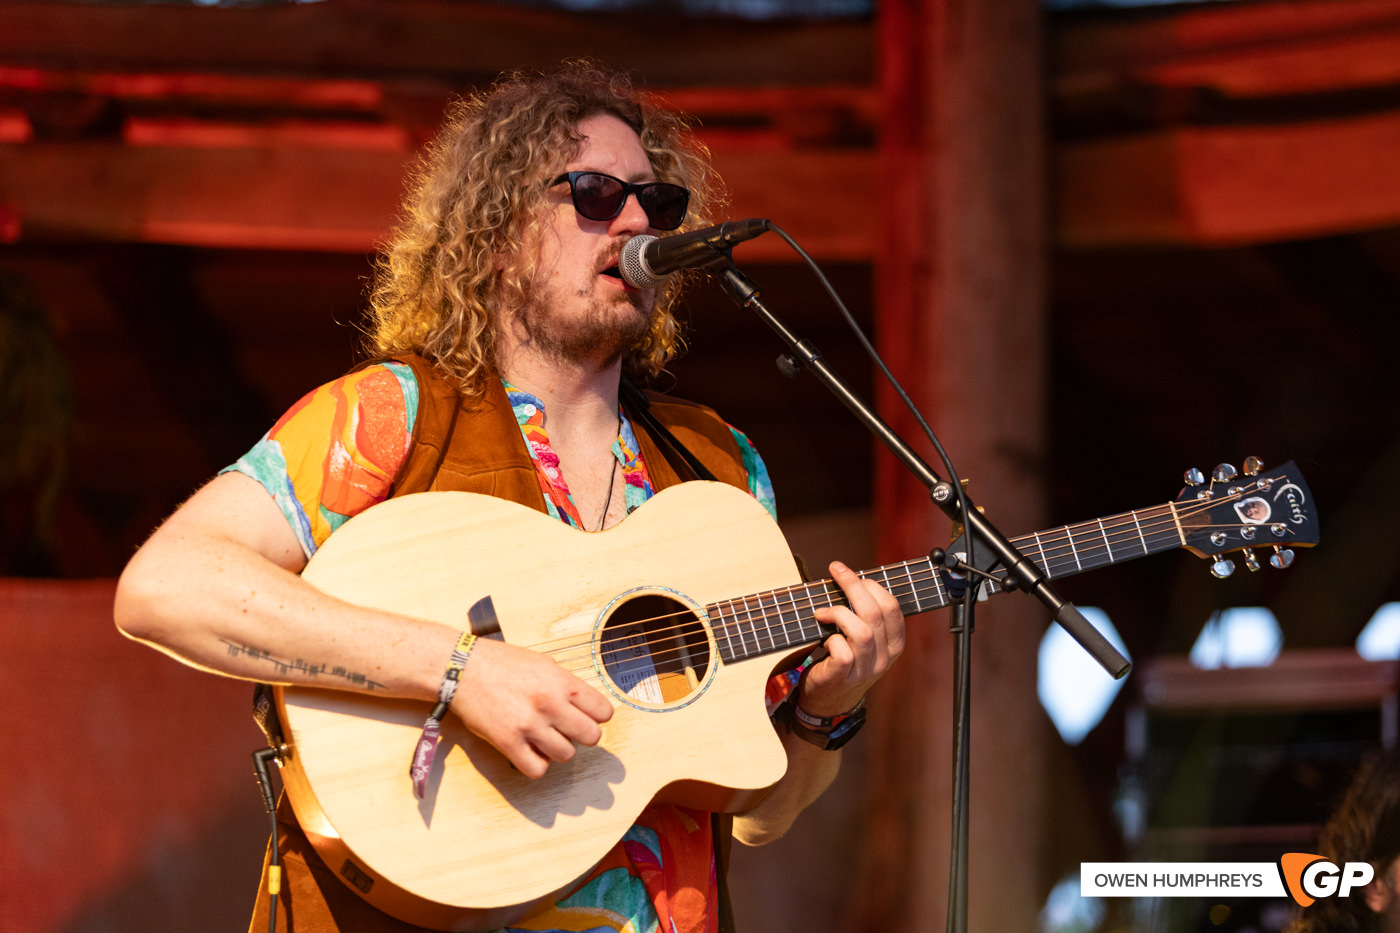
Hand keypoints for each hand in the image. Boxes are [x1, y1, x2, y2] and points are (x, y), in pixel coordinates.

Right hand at [451, 638, 613, 778]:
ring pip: (567, 755)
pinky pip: (538, 769)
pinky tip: (531, 750)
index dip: (598, 716)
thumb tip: (587, 707)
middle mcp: (549, 704)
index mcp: (561, 682)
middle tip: (570, 730)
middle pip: (591, 736)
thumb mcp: (543, 664)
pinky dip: (538, 764)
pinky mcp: (508, 742)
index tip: (589, 717)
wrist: (462, 668)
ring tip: (546, 738)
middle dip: (583, 735)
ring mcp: (529, 725)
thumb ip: (566, 686)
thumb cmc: (501, 663)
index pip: (603, 711)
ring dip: (559, 749)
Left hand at [798, 561, 904, 717]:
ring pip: (862, 633)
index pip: (892, 606)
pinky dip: (831, 638)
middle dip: (853, 586)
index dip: (871, 584)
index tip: (851, 572)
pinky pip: (842, 652)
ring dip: (839, 613)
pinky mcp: (843, 677)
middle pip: (876, 613)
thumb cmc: (844, 660)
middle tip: (835, 572)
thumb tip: (849, 579)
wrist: (830, 701)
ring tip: (823, 612)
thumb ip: (864, 616)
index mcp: (894, 642)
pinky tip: (823, 637)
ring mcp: (866, 669)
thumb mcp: (864, 640)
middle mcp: (885, 656)